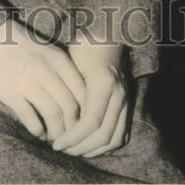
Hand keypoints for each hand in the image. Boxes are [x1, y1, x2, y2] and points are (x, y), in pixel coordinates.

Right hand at [0, 19, 86, 141]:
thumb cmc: (24, 47)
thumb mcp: (49, 53)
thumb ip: (65, 73)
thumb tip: (82, 103)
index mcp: (59, 60)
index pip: (82, 92)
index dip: (86, 113)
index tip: (83, 123)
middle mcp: (46, 69)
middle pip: (70, 106)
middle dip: (73, 127)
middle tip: (69, 136)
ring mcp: (27, 80)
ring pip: (52, 114)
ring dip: (56, 132)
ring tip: (54, 138)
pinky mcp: (9, 91)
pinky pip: (30, 117)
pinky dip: (37, 130)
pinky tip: (38, 133)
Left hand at [51, 39, 128, 157]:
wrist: (108, 34)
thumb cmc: (85, 46)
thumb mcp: (73, 63)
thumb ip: (70, 91)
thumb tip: (58, 121)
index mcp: (105, 84)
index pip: (91, 122)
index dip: (73, 137)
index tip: (56, 143)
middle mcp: (119, 95)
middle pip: (104, 135)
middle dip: (81, 147)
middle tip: (62, 149)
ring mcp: (126, 100)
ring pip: (116, 137)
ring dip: (95, 150)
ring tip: (75, 150)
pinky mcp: (128, 103)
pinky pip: (122, 132)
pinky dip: (107, 144)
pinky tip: (91, 146)